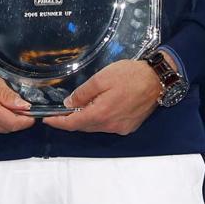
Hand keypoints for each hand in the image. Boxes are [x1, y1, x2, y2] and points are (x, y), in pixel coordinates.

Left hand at [42, 59, 162, 134]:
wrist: (158, 79)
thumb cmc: (129, 75)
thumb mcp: (101, 78)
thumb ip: (83, 93)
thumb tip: (69, 104)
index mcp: (101, 114)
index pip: (73, 123)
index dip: (58, 122)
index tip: (46, 120)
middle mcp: (111, 126)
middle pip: (84, 127)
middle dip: (70, 121)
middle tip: (59, 112)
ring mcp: (121, 128)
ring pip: (96, 127)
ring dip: (85, 119)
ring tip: (77, 109)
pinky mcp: (130, 126)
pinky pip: (108, 125)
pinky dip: (99, 119)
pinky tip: (97, 109)